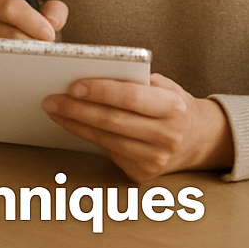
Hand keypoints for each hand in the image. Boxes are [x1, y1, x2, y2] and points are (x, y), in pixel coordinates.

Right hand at [0, 0, 69, 119]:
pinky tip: (33, 75)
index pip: (11, 9)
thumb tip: (53, 24)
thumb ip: (53, 11)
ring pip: (4, 56)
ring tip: (43, 63)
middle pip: (9, 37)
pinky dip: (19, 74)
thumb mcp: (40, 11)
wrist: (5, 38)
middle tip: (49, 53)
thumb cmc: (26, 23)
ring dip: (28, 61)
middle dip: (33, 46)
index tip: (50, 35)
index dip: (32, 22)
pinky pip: (1, 72)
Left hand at [41, 73, 234, 180]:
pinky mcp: (143, 174)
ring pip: (105, 139)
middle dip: (76, 109)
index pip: (130, 97)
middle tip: (51, 98)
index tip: (72, 85)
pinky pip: (108, 151)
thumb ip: (134, 80)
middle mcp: (167, 136)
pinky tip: (71, 124)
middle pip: (112, 121)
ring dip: (74, 123)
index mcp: (173, 107)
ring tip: (54, 109)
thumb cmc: (172, 104)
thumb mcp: (163, 86)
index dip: (100, 91)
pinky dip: (86, 136)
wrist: (197, 140)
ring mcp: (155, 159)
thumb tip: (90, 73)